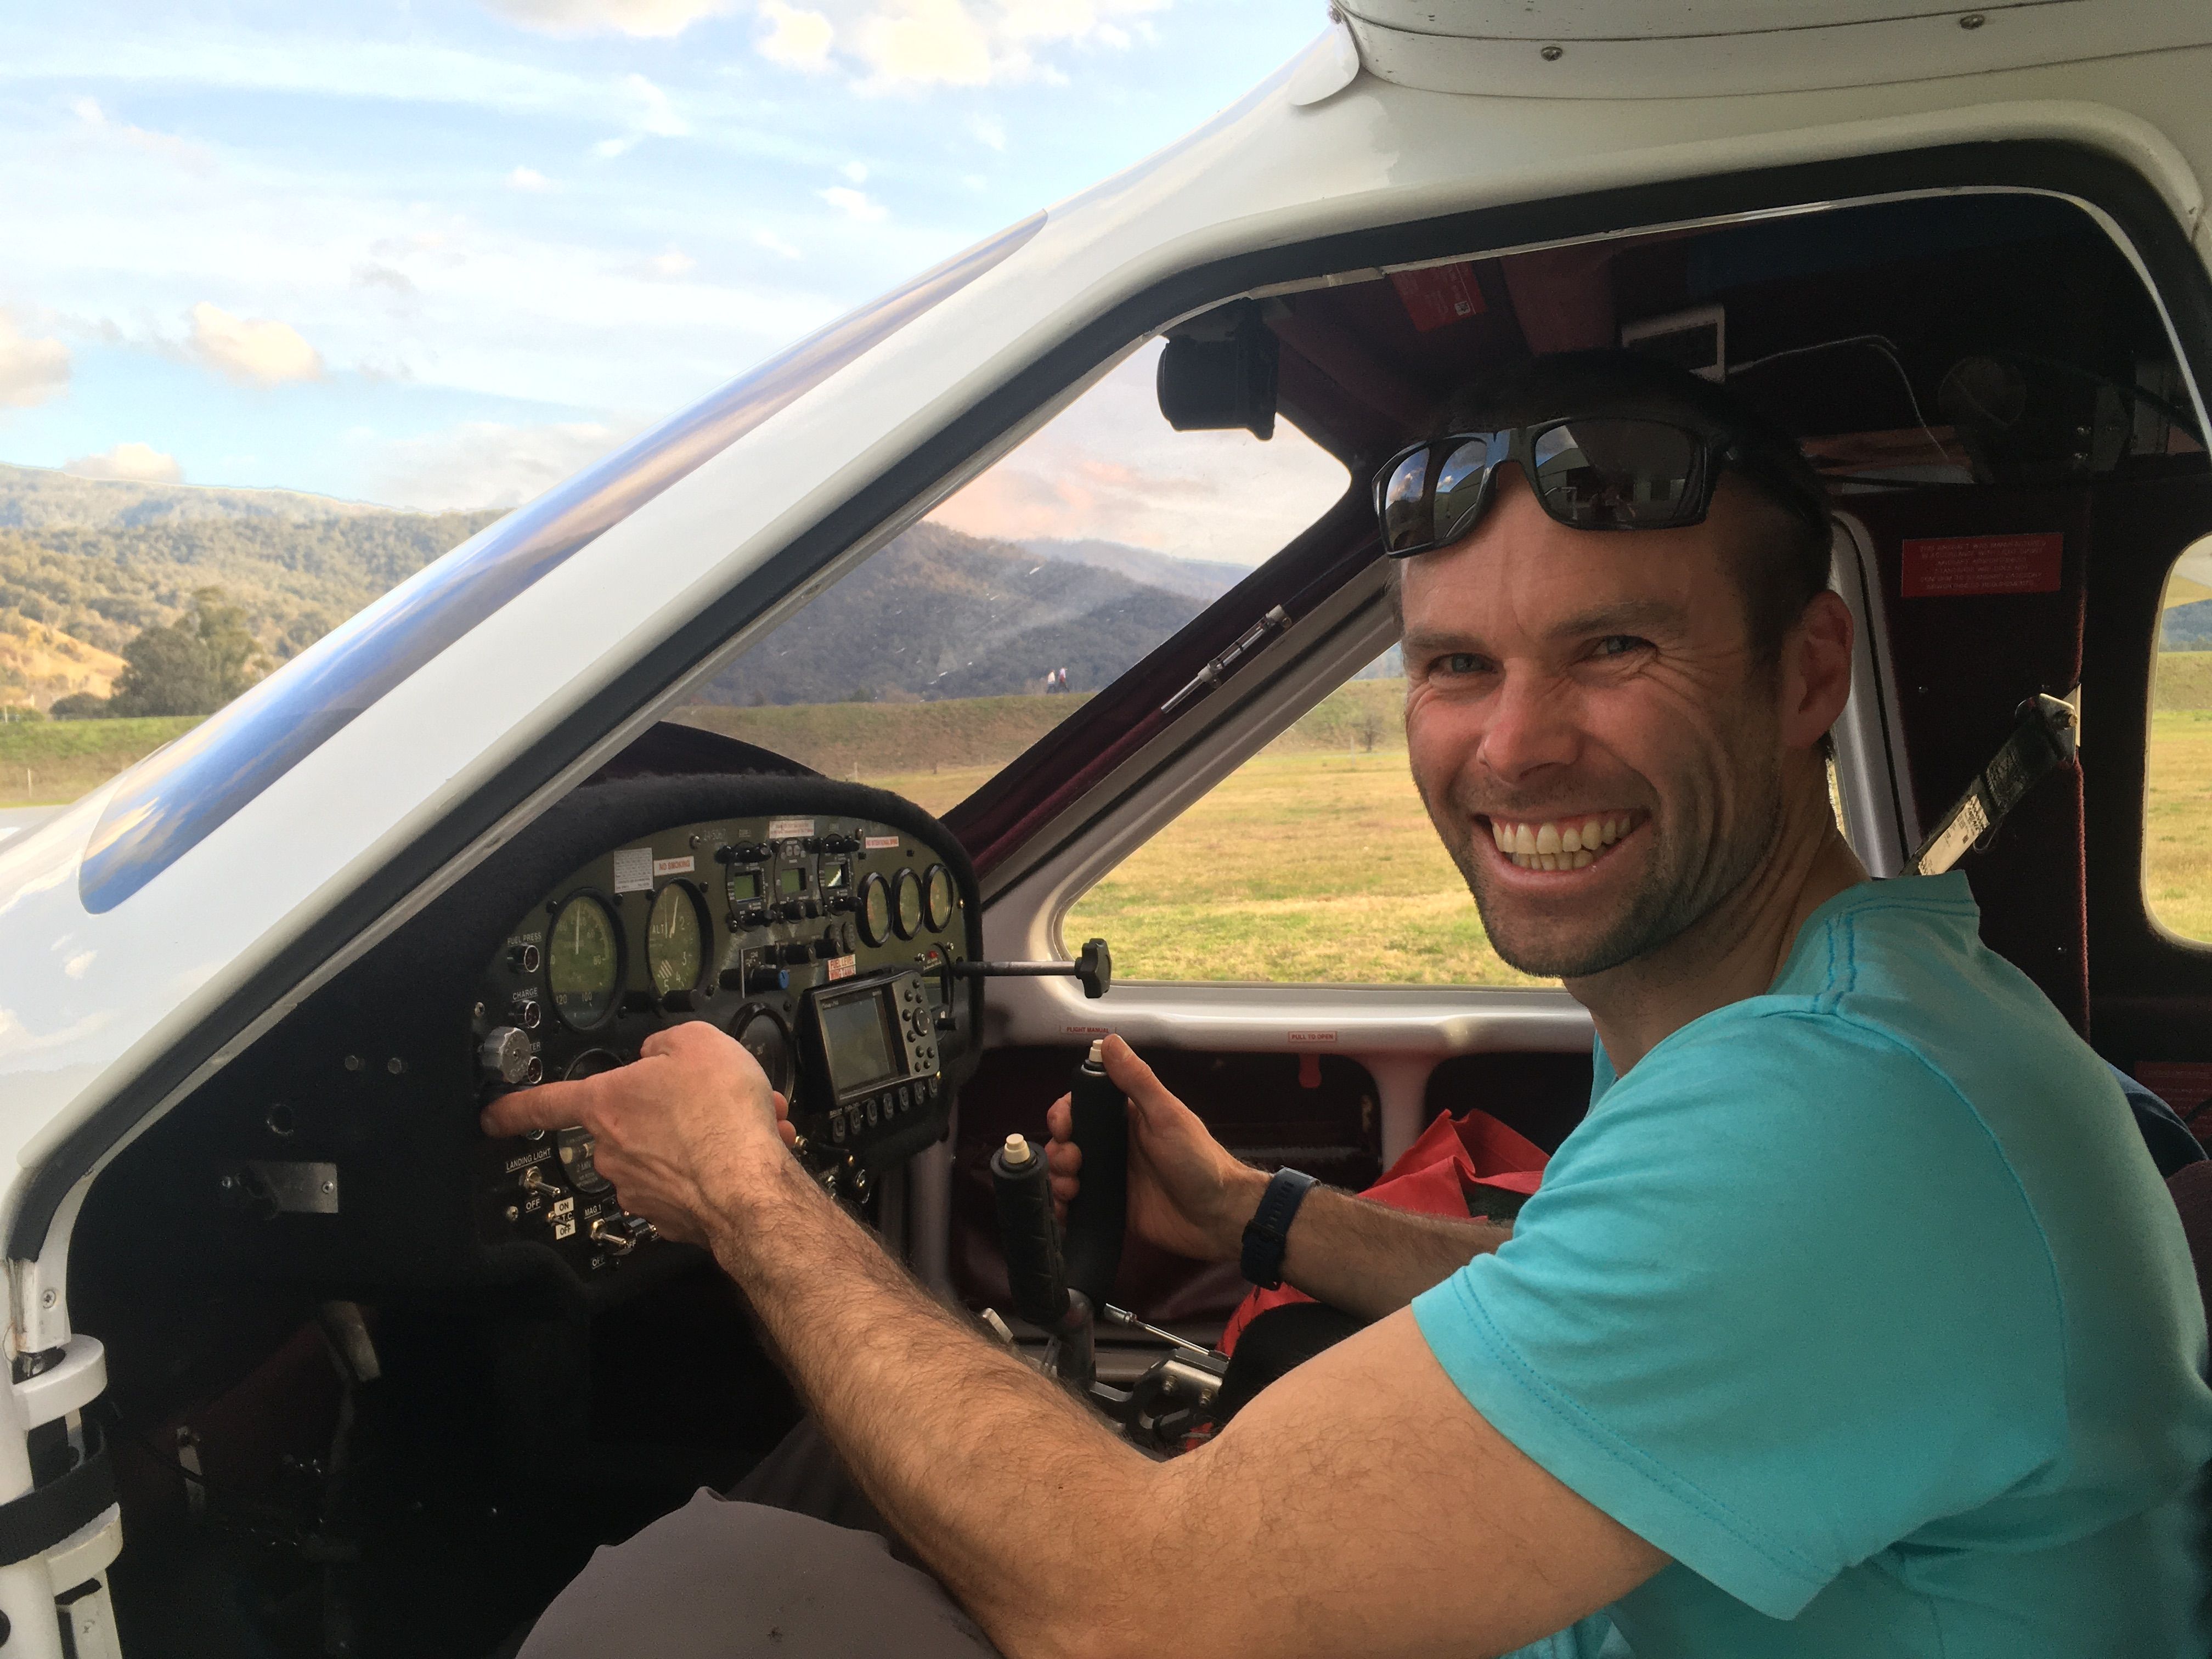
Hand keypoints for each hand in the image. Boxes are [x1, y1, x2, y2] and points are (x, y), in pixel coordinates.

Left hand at [479, 1021, 795, 1245]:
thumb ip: (667, 1043)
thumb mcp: (698, 1042)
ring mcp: (641, 1190)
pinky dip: (721, 1167)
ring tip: (753, 1125)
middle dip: (677, 1110)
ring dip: (709, 1138)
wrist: (749, 1186)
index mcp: (607, 1104)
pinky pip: (693, 1184)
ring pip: (673, 1153)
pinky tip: (752, 1152)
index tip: (492, 1118)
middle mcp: (614, 1152)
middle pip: (634, 1124)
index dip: (516, 1108)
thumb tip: (660, 1059)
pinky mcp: (673, 1218)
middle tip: (718, 1100)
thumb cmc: (719, 1113)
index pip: (546, 1104)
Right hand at [1043, 1035, 1264, 1263]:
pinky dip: (1064, 1206)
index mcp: (1128, 1117)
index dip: (1065, 1114)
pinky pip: (1078, 1204)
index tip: (1063, 1126)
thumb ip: (1138, 1080)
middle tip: (1073, 1162)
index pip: (1082, 1106)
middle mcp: (1117, 1145)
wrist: (1218, 1217)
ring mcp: (1113, 1177)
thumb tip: (1109, 1042)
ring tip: (1072, 1188)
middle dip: (1060, 1149)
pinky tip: (1067, 1209)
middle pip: (1069, 1140)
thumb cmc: (1200, 1162)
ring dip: (1059, 1177)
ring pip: (1069, 1172)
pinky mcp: (1112, 1206)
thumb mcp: (1168, 1116)